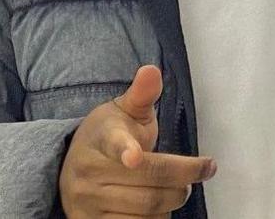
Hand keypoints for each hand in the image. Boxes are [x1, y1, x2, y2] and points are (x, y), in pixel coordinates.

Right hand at [58, 66, 215, 218]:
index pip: (115, 144)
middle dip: (184, 179)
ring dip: (174, 199)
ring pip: (146, 209)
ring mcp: (88, 203)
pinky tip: (161, 206)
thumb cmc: (110, 135)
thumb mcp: (123, 111)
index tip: (134, 157)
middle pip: (150, 182)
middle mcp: (90, 173)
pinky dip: (157, 218)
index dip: (126, 151)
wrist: (73, 166)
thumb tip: (152, 70)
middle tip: (201, 171)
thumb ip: (142, 94)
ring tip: (181, 188)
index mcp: (102, 138)